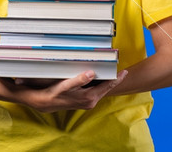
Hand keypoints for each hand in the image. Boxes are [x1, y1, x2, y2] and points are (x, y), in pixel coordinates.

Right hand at [13, 70, 127, 112]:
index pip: (107, 86)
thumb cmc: (56, 92)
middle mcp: (91, 101)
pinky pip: (97, 91)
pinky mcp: (85, 100)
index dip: (116, 79)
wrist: (47, 102)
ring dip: (108, 81)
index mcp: (89, 97)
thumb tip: (91, 73)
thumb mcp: (66, 85)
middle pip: (106, 88)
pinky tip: (101, 78)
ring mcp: (88, 102)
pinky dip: (101, 84)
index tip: (124, 71)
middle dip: (114, 79)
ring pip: (102, 89)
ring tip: (114, 72)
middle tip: (122, 70)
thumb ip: (79, 79)